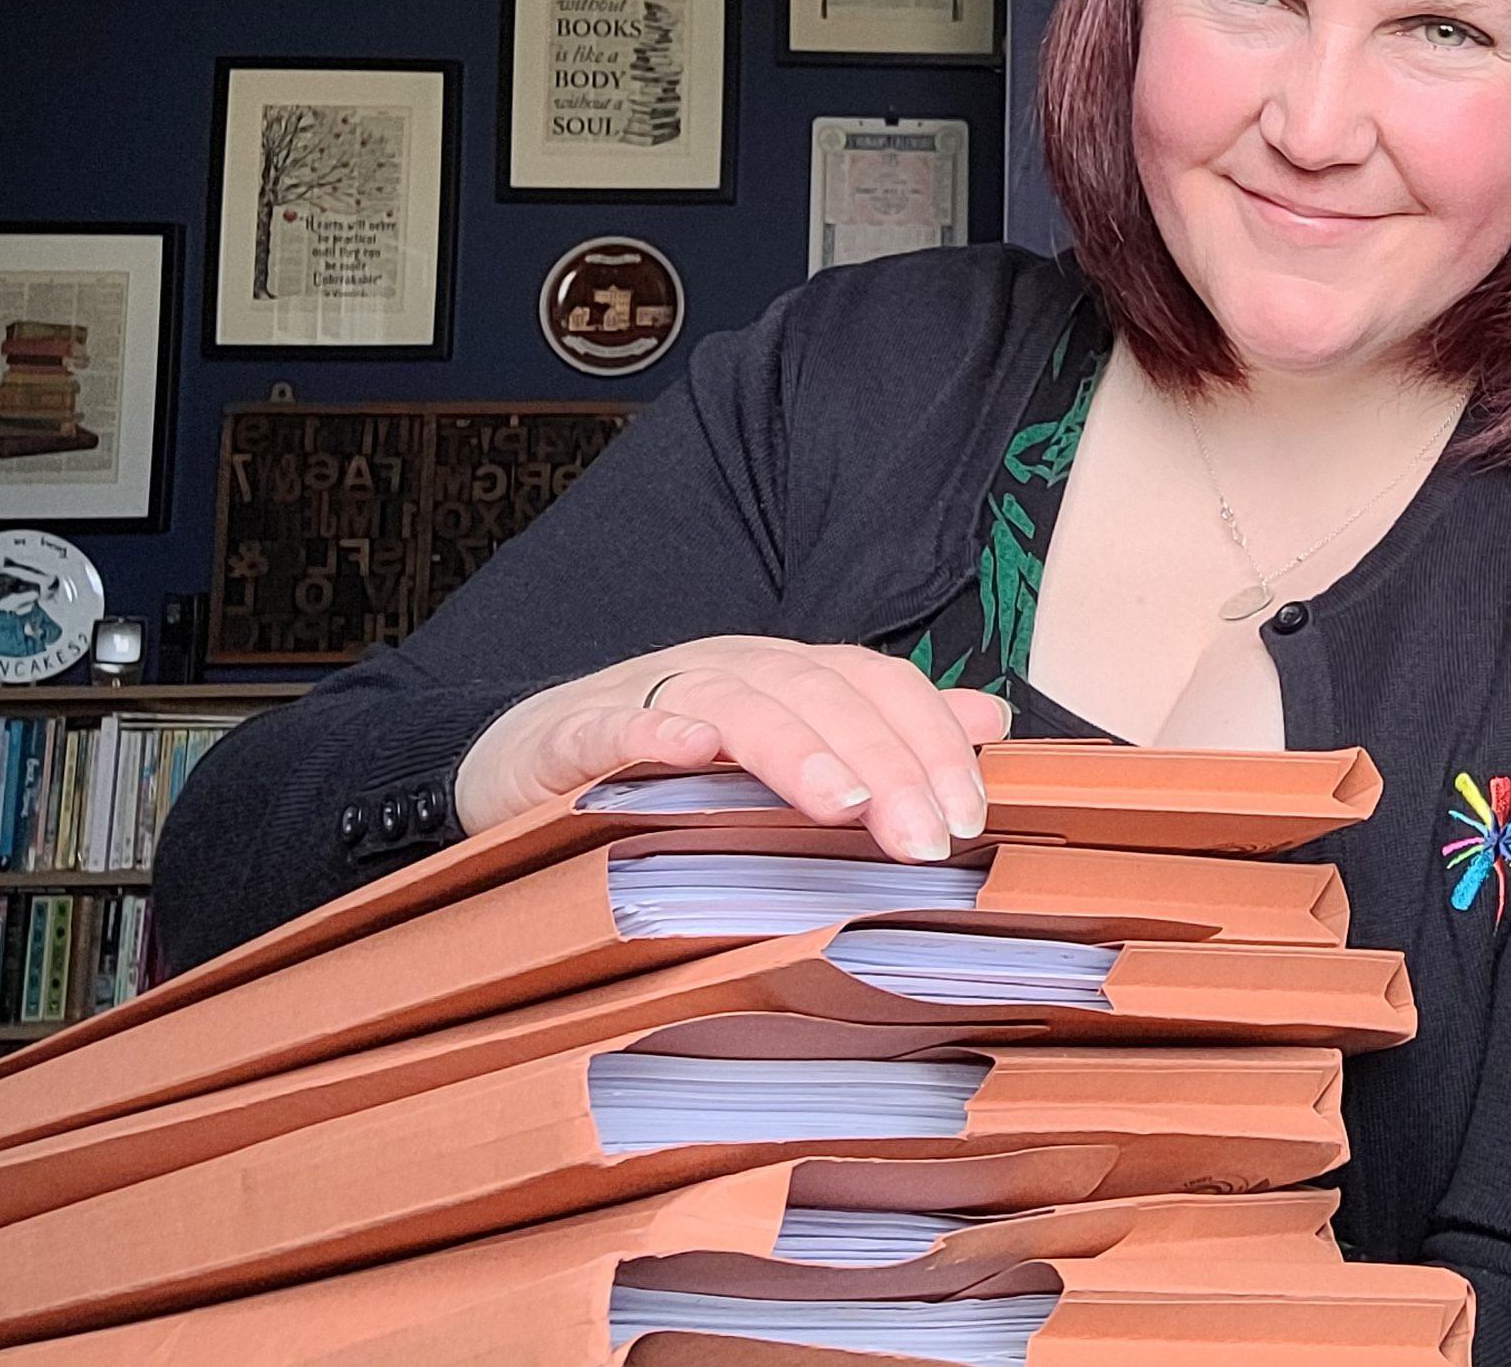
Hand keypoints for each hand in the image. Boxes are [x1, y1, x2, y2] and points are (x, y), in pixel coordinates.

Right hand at [453, 636, 1011, 858]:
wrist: (521, 763)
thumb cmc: (667, 773)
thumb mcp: (782, 755)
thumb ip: (882, 736)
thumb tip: (988, 718)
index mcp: (787, 676)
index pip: (879, 687)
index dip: (930, 743)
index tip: (969, 819)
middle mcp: (731, 670)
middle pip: (822, 695)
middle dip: (885, 764)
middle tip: (925, 840)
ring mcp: (652, 694)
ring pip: (738, 703)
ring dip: (795, 748)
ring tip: (843, 802)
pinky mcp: (575, 729)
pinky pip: (619, 723)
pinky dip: (654, 732)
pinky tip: (689, 756)